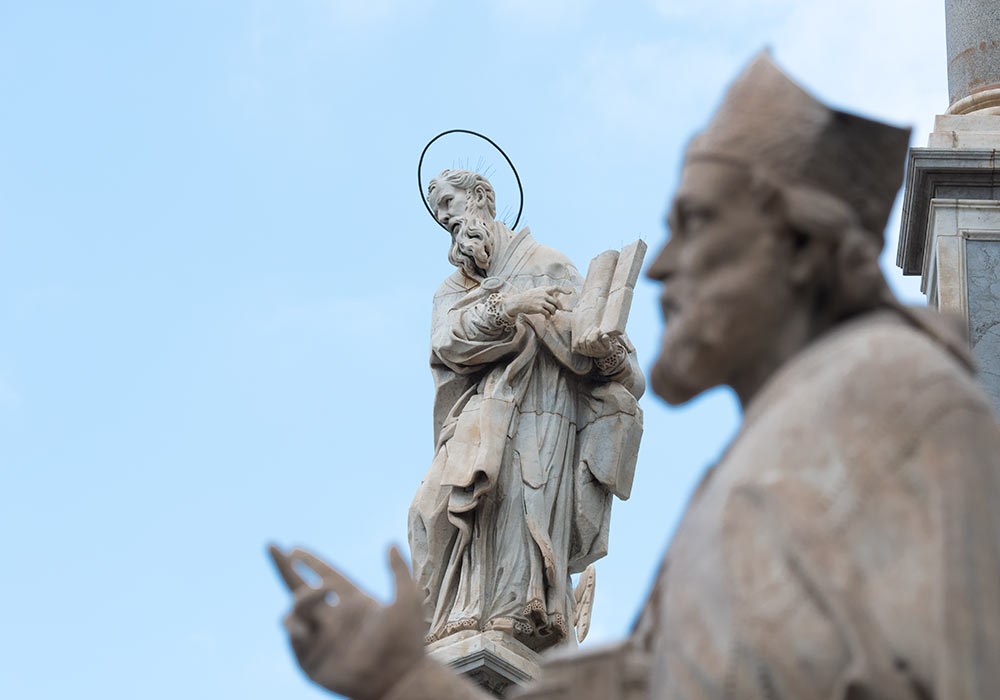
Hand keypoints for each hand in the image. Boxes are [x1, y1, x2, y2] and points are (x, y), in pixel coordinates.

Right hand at [270, 544, 426, 699]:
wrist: (399, 679)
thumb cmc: (407, 642)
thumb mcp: (407, 600)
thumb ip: (399, 571)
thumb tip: (390, 544)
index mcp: (354, 601)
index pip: (326, 575)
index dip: (311, 561)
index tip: (295, 547)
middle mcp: (334, 618)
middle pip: (301, 588)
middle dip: (284, 567)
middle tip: (271, 545)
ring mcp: (322, 639)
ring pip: (295, 612)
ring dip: (301, 599)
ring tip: (317, 593)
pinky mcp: (312, 661)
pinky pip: (295, 638)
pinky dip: (295, 627)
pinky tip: (305, 625)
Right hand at [504, 285, 570, 318]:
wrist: (518, 302)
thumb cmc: (529, 297)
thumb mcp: (537, 291)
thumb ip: (546, 293)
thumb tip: (555, 300)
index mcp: (544, 289)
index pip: (556, 288)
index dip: (564, 289)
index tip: (570, 292)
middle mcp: (543, 294)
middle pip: (556, 302)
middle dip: (559, 307)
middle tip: (558, 310)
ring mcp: (541, 301)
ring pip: (553, 308)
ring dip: (553, 312)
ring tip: (550, 314)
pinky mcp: (538, 308)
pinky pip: (547, 313)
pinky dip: (548, 316)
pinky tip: (546, 317)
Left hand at [575, 327, 614, 357]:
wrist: (601, 353)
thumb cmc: (604, 347)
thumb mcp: (607, 344)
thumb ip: (606, 340)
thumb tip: (605, 336)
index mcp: (598, 350)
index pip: (593, 341)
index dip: (595, 334)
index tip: (599, 329)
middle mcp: (590, 352)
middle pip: (587, 340)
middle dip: (591, 332)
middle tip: (595, 327)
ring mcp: (584, 352)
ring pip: (581, 342)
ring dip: (585, 334)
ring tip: (590, 329)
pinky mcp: (580, 351)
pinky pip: (575, 346)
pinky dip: (576, 341)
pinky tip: (580, 336)